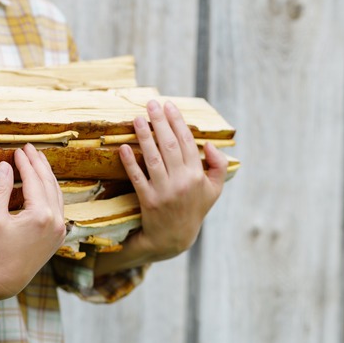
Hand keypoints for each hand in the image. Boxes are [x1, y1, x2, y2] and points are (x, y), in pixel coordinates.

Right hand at [0, 144, 65, 302]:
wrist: (5, 280)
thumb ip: (1, 189)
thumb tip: (6, 165)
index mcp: (41, 215)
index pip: (35, 180)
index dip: (26, 163)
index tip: (19, 150)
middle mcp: (56, 221)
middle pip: (49, 183)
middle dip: (39, 164)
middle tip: (30, 148)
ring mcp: (60, 229)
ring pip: (57, 194)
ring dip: (47, 176)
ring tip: (38, 160)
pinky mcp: (59, 236)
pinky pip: (58, 207)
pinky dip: (51, 192)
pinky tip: (44, 183)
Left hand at [118, 100, 227, 261]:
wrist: (174, 238)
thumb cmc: (194, 208)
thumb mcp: (215, 189)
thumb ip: (219, 165)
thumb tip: (210, 144)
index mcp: (197, 175)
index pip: (187, 142)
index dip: (177, 122)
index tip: (169, 106)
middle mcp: (182, 182)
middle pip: (169, 145)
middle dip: (160, 122)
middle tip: (152, 104)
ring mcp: (164, 191)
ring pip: (153, 158)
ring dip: (144, 137)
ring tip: (137, 119)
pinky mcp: (148, 201)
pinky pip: (138, 178)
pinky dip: (130, 163)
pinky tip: (124, 148)